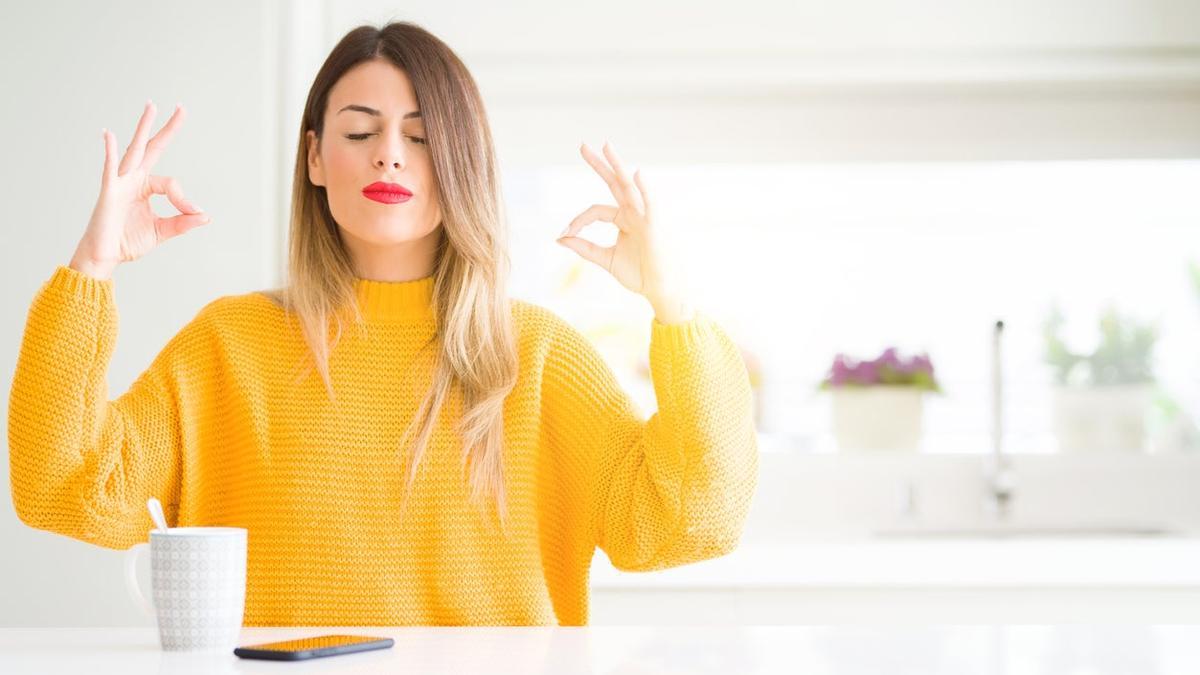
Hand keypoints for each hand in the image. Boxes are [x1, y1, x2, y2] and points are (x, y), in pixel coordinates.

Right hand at [70, 100, 208, 279]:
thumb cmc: (128, 241)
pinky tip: (110, 135)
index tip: (194, 213)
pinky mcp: (108, 192)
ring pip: (134, 150)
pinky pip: (110, 169)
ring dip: (143, 128)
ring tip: (151, 107)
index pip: (172, 184)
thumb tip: (206, 216)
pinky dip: (110, 152)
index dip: (185, 199)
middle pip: (152, 148)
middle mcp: (133, 179)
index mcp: (145, 187)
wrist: (104, 256)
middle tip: (180, 108)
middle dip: (166, 129)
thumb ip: (183, 222)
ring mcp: (120, 183)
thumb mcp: (162, 231)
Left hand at [556, 141, 690, 319]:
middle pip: (614, 183)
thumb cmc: (639, 275)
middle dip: (599, 165)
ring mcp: (644, 216)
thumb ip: (584, 248)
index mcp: (623, 219)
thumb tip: (560, 238)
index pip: (595, 210)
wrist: (661, 290)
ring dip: (617, 165)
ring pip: (629, 186)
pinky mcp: (654, 226)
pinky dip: (645, 189)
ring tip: (606, 146)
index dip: (578, 220)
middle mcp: (633, 213)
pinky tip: (637, 174)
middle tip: (582, 146)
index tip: (564, 234)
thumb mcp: (605, 259)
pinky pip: (649, 204)